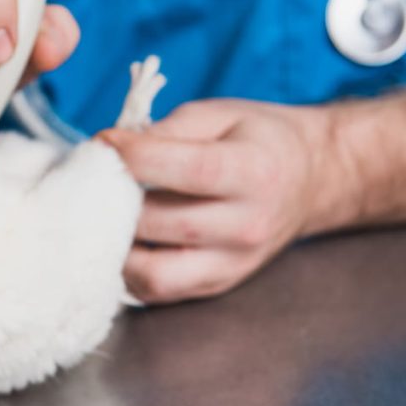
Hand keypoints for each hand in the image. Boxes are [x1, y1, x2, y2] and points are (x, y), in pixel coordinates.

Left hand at [99, 99, 328, 303]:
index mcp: (254, 173)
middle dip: (116, 200)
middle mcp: (247, 226)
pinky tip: (123, 239)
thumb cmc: (257, 140)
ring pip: (154, 274)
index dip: (137, 157)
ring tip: (105, 215)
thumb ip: (168, 130)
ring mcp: (232, 265)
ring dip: (117, 246)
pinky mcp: (216, 287)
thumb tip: (113, 149)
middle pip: (163, 223)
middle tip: (95, 179)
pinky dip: (129, 268)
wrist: (309, 181)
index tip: (104, 142)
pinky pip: (157, 290)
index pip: (191, 170)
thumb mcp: (220, 115)